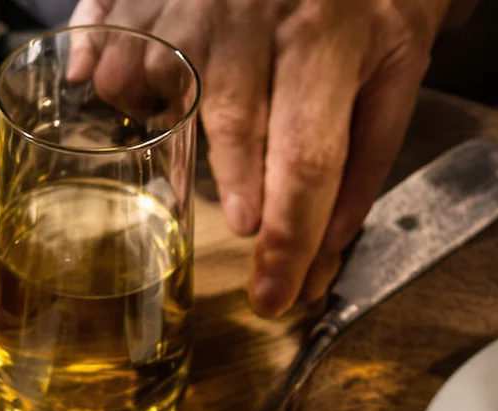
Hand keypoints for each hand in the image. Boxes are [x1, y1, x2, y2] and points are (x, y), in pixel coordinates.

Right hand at [66, 0, 453, 318]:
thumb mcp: (399, 57)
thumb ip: (369, 153)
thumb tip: (329, 243)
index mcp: (328, 36)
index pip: (308, 162)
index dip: (290, 241)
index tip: (274, 295)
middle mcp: (259, 13)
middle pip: (234, 128)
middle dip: (236, 192)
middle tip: (245, 222)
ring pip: (160, 82)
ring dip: (162, 126)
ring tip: (179, 135)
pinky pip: (111, 34)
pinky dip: (100, 65)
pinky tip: (98, 81)